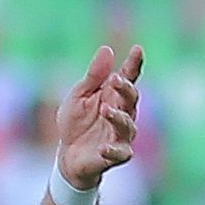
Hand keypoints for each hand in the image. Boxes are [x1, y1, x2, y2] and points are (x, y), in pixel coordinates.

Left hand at [54, 43, 143, 191]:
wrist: (68, 155)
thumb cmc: (76, 122)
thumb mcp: (79, 96)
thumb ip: (93, 76)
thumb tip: (106, 49)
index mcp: (114, 96)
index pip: (128, 77)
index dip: (134, 64)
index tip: (137, 49)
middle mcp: (123, 113)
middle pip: (131, 99)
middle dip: (126, 89)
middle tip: (115, 80)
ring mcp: (120, 134)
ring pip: (127, 124)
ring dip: (118, 117)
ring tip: (106, 109)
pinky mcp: (115, 154)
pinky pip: (121, 153)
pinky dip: (113, 150)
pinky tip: (103, 147)